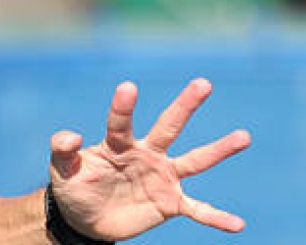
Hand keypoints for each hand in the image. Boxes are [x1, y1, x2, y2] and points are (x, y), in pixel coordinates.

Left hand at [48, 78, 250, 240]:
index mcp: (117, 144)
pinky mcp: (169, 203)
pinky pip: (197, 210)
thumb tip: (72, 136)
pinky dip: (216, 217)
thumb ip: (63, 150)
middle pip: (168, 126)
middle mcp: (145, 154)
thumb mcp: (61, 170)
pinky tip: (237, 224)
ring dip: (219, 150)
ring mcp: (161, 177)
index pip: (121, 122)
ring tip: (244, 136)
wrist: (85, 220)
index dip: (123, 107)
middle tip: (203, 83)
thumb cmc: (74, 187)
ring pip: (195, 160)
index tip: (128, 87)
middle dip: (185, 105)